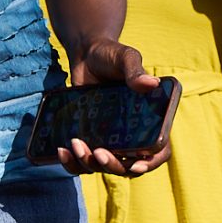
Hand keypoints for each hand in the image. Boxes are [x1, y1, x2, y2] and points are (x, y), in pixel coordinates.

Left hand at [53, 38, 168, 177]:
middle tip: (99, 153)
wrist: (86, 56)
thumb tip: (151, 83)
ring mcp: (110, 140)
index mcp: (148, 119)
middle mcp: (131, 135)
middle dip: (114, 166)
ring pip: (103, 167)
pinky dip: (72, 163)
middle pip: (128, 166)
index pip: (158, 151)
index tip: (135, 164)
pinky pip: (82, 162)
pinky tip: (62, 150)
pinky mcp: (90, 140)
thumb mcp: (125, 58)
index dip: (151, 163)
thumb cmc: (111, 55)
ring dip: (90, 163)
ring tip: (75, 144)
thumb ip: (135, 70)